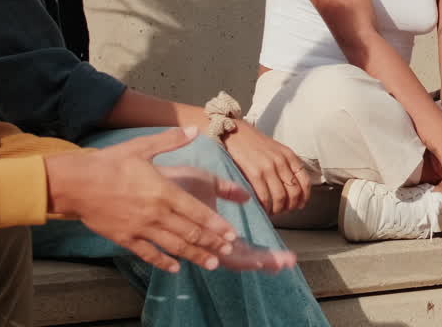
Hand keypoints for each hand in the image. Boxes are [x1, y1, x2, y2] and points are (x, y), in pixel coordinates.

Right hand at [45, 127, 237, 272]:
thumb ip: (170, 140)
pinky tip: (176, 268)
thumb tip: (194, 129)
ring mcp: (141, 228)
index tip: (231, 233)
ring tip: (211, 264)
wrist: (76, 183)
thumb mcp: (142, 147)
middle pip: (190, 232)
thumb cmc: (110, 163)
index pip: (197, 212)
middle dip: (211, 243)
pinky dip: (164, 262)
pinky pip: (148, 254)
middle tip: (228, 250)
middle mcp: (156, 213)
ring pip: (174, 246)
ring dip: (195, 256)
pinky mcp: (125, 238)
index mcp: (164, 191)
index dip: (216, 225)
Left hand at [159, 163, 297, 271]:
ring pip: (234, 260)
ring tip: (278, 262)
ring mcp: (203, 245)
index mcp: (213, 231)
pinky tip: (257, 260)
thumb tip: (246, 196)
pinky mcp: (198, 243)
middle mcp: (209, 242)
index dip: (263, 253)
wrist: (154, 179)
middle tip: (288, 262)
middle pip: (242, 257)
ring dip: (258, 261)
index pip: (241, 247)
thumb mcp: (207, 182)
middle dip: (266, 260)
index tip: (285, 256)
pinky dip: (241, 260)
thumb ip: (227, 190)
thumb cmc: (176, 181)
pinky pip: (220, 256)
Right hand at [222, 120, 310, 214]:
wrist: (233, 132)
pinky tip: (262, 209)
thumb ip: (284, 165)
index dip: (304, 197)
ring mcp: (268, 167)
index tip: (300, 205)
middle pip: (294, 192)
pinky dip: (265, 207)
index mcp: (288, 155)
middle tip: (283, 211)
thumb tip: (291, 188)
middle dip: (290, 206)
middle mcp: (281, 161)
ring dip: (277, 209)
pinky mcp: (254, 173)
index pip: (305, 181)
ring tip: (272, 211)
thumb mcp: (275, 150)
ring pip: (280, 197)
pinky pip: (264, 197)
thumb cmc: (252, 143)